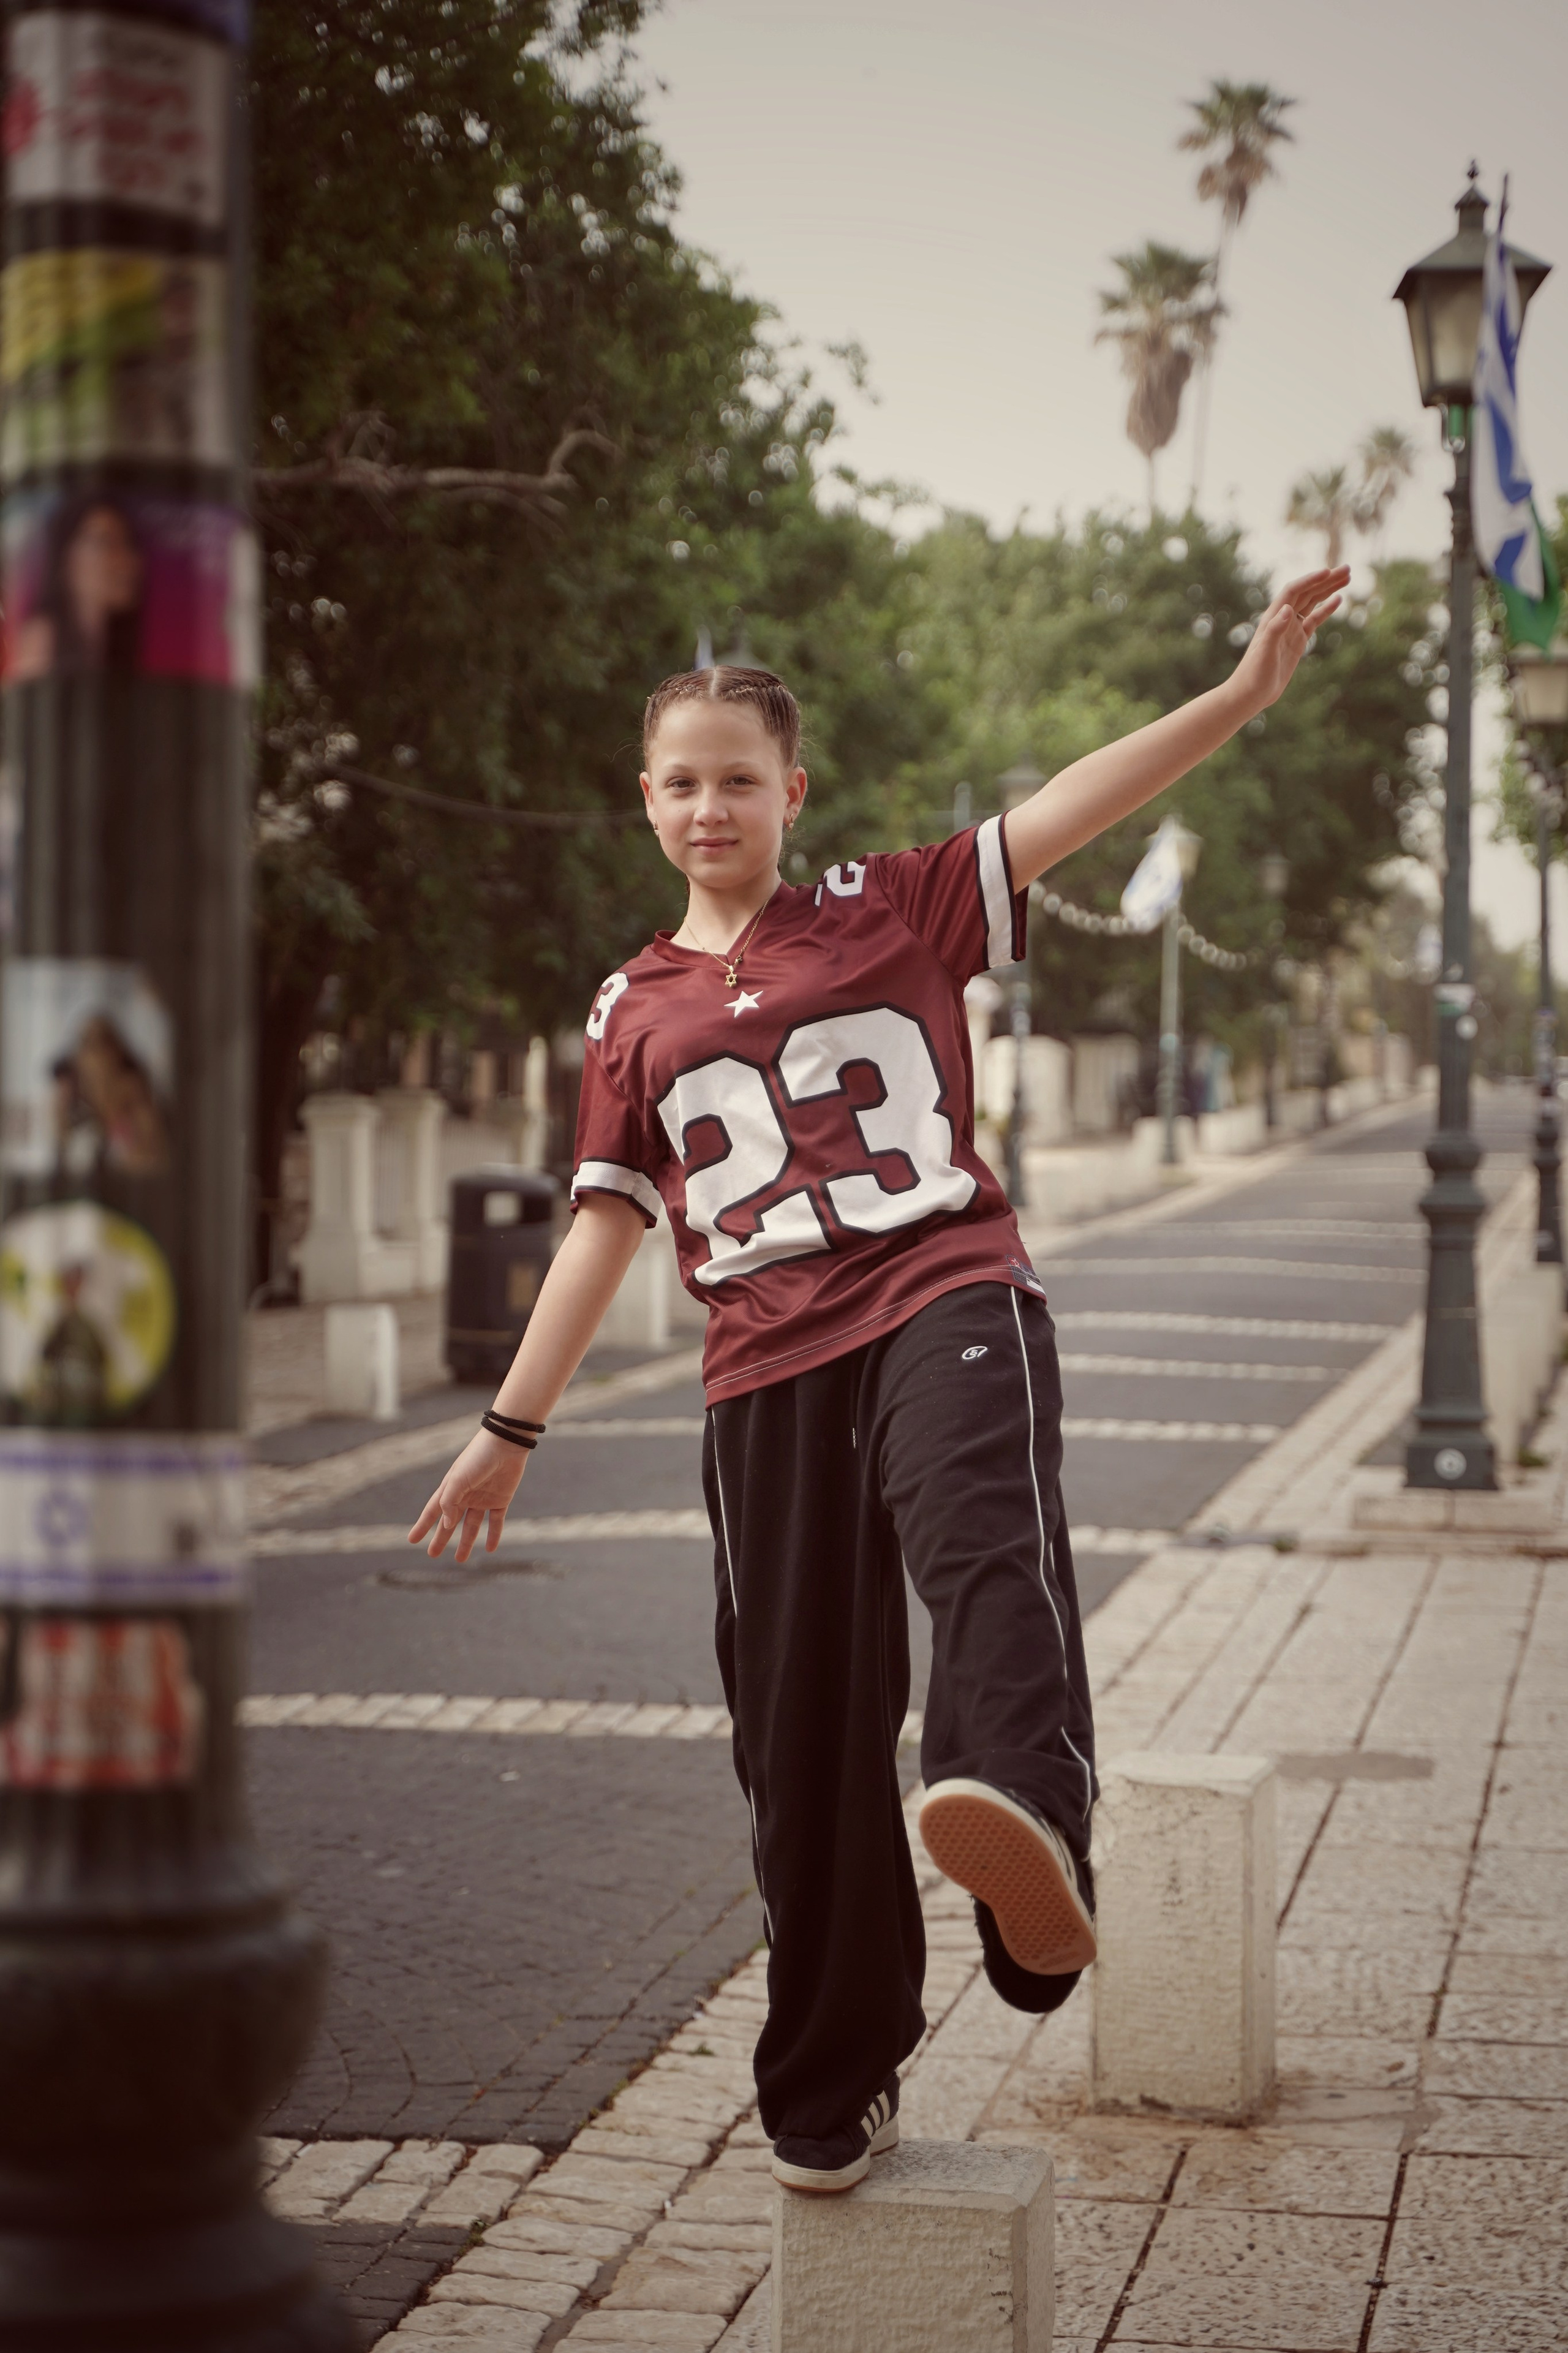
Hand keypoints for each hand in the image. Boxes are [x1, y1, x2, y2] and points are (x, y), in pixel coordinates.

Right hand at [407, 1428, 528, 1562]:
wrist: (506, 1444)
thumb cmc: (478, 1458)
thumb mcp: (458, 1479)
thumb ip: (449, 1502)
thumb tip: (446, 1525)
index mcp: (451, 1488)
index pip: (433, 1511)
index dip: (422, 1525)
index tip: (412, 1540)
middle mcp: (465, 1495)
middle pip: (450, 1522)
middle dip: (441, 1538)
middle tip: (432, 1554)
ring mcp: (483, 1498)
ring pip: (472, 1526)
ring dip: (466, 1542)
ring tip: (460, 1560)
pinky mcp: (501, 1499)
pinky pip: (496, 1521)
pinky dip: (493, 1535)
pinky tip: (490, 1549)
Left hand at [1230, 567, 1349, 712]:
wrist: (1250, 694)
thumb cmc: (1253, 675)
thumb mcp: (1265, 653)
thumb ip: (1275, 630)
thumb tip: (1289, 608)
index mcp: (1273, 618)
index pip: (1294, 591)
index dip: (1311, 580)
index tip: (1328, 572)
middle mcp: (1282, 619)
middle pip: (1307, 592)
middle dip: (1326, 580)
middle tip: (1347, 569)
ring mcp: (1291, 629)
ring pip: (1312, 603)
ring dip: (1328, 590)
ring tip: (1347, 577)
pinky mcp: (1297, 641)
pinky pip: (1314, 620)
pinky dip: (1326, 609)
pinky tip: (1338, 600)